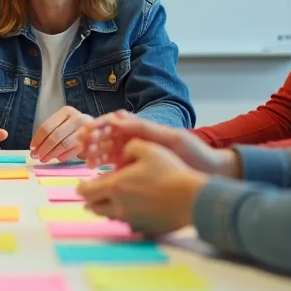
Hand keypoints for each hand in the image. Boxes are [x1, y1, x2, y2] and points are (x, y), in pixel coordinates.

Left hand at [30, 105, 93, 161]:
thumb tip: (34, 151)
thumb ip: (49, 135)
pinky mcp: (91, 141)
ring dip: (52, 153)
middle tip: (37, 157)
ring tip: (45, 159)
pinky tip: (59, 158)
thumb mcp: (62, 126)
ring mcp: (85, 129)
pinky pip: (74, 150)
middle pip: (55, 135)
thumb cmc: (74, 129)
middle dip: (44, 148)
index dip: (38, 139)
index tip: (32, 148)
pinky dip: (64, 156)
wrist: (98, 131)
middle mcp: (77, 118)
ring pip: (64, 144)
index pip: (47, 126)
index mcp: (66, 111)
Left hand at [76, 138, 208, 234]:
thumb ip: (130, 147)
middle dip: (91, 199)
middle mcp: (118, 206)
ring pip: (109, 217)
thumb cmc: (171, 172)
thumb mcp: (149, 149)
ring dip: (106, 208)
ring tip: (111, 200)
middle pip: (94, 207)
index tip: (82, 184)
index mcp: (115, 186)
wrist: (192, 199)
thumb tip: (122, 151)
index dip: (82, 187)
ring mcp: (130, 220)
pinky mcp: (143, 229)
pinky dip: (124, 215)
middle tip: (93, 193)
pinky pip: (127, 223)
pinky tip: (132, 207)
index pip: (86, 191)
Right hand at [77, 111, 238, 176]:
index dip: (97, 125)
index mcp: (143, 127)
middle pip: (106, 135)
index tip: (86, 132)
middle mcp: (136, 137)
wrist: (209, 172)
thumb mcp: (171, 138)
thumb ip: (145, 128)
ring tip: (87, 161)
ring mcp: (135, 152)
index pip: (113, 121)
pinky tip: (97, 171)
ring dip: (94, 153)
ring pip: (107, 149)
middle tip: (81, 149)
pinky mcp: (136, 167)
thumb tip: (119, 118)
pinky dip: (103, 166)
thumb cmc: (194, 152)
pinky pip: (114, 164)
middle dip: (91, 140)